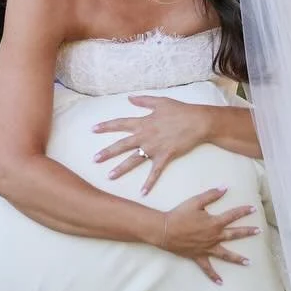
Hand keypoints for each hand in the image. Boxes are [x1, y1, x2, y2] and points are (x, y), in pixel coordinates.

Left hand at [91, 96, 211, 193]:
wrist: (198, 122)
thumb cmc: (181, 111)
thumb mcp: (161, 102)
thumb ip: (143, 100)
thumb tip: (129, 97)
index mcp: (143, 122)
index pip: (120, 124)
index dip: (106, 126)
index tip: (93, 129)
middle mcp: (145, 136)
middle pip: (122, 145)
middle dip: (107, 152)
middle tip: (94, 159)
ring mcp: (154, 148)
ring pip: (133, 160)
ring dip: (121, 169)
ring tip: (109, 176)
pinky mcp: (165, 156)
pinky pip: (155, 172)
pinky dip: (149, 183)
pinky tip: (142, 193)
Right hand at [158, 187, 259, 284]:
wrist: (164, 230)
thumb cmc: (179, 214)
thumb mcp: (196, 201)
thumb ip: (212, 194)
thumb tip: (225, 187)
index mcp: (214, 223)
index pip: (233, 215)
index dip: (244, 211)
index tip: (253, 209)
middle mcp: (214, 237)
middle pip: (234, 235)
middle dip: (248, 232)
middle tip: (259, 231)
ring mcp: (207, 248)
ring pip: (226, 254)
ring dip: (238, 259)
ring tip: (249, 262)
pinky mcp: (199, 256)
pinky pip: (208, 268)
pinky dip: (214, 276)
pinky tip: (220, 282)